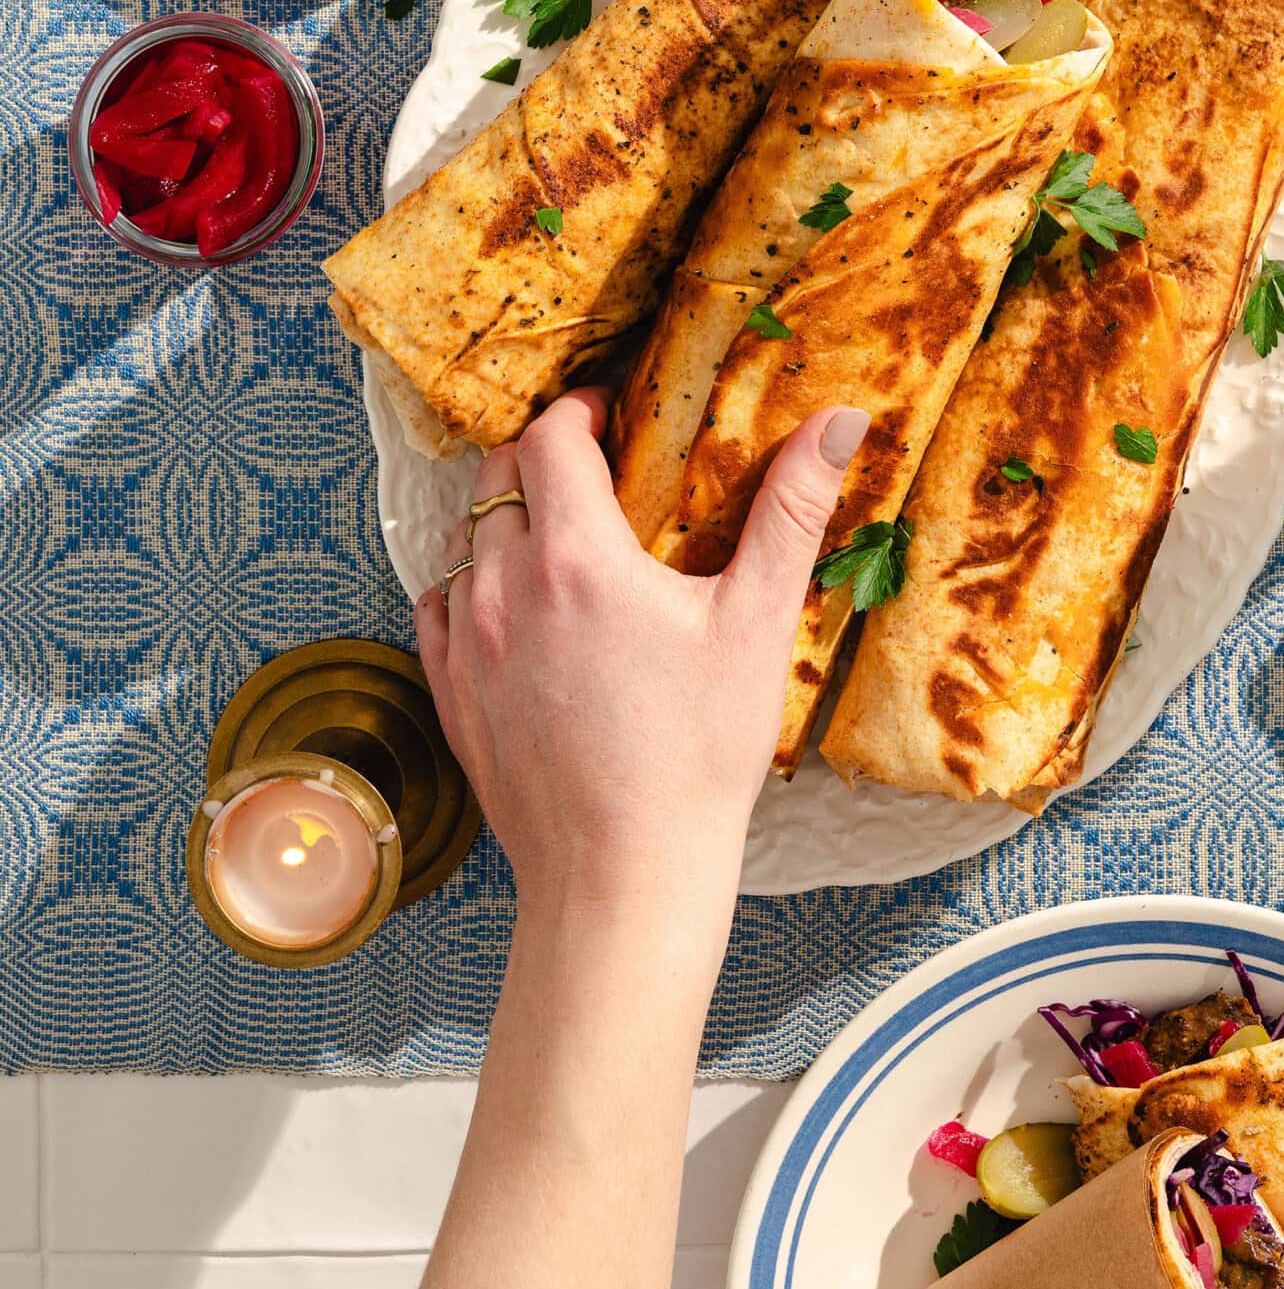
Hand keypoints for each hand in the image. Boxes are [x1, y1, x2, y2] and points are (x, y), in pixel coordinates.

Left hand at [415, 391, 869, 919]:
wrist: (624, 875)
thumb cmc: (697, 756)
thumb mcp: (757, 624)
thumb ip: (792, 510)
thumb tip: (840, 422)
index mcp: (578, 557)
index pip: (550, 436)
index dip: (581, 412)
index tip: (615, 419)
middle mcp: (505, 588)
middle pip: (497, 476)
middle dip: (542, 457)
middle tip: (595, 472)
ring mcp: (467, 644)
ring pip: (463, 538)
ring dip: (505, 520)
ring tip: (562, 538)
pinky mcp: (451, 693)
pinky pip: (439, 605)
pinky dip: (471, 586)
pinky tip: (518, 607)